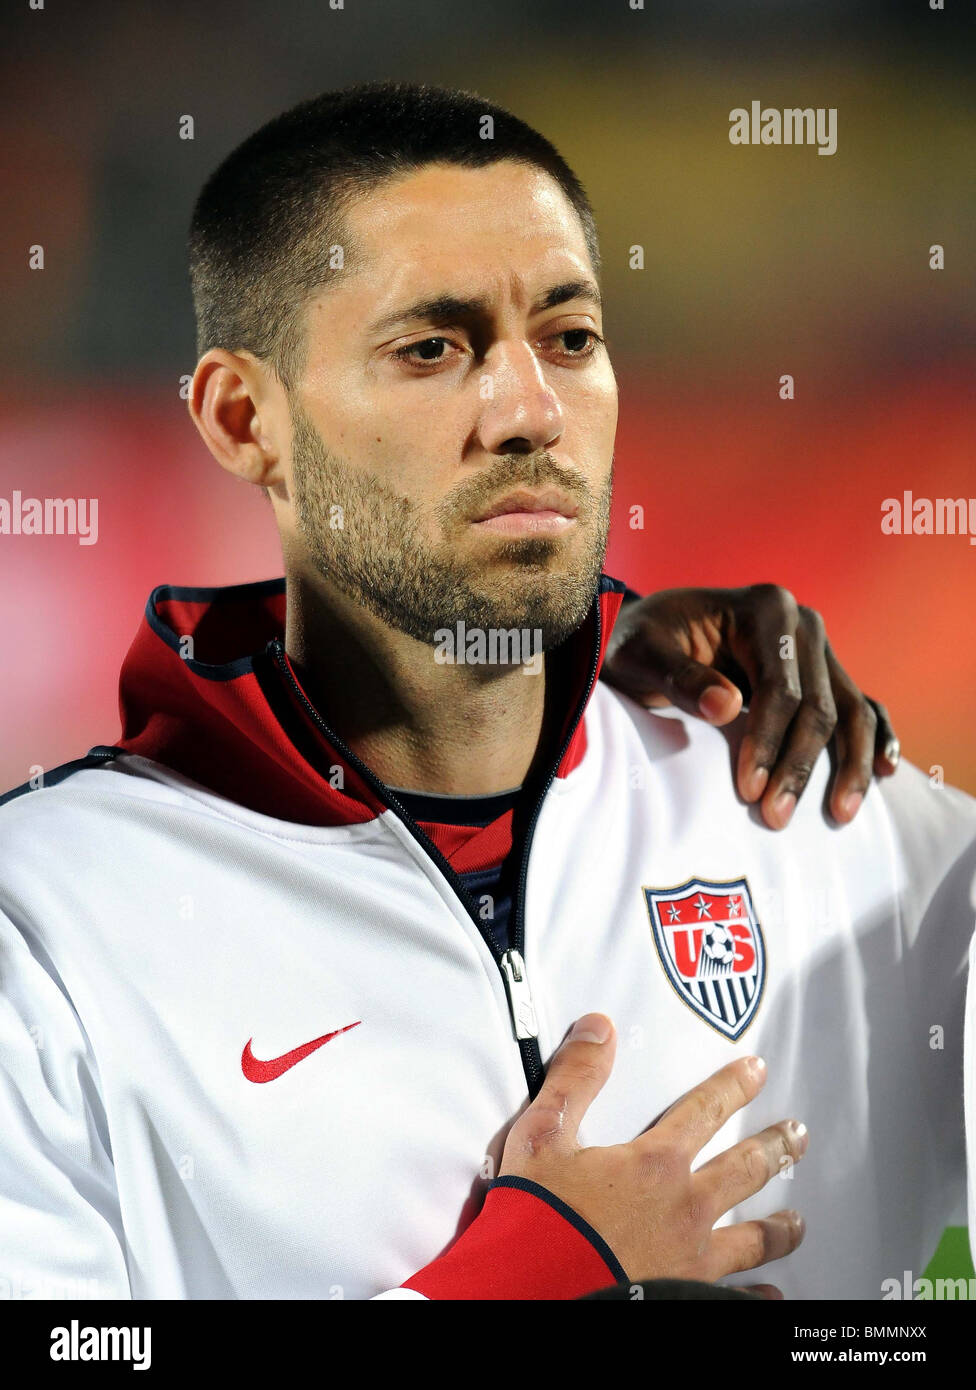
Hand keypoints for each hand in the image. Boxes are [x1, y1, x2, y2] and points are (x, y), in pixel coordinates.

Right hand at [499, 1013, 806, 1288]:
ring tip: (795, 1220)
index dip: (732, 1086)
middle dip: (774, 1147)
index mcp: (654, 1163)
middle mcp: (684, 1208)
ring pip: (752, 1238)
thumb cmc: (538, 1218)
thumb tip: (598, 1029)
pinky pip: (735, 1296)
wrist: (534, 1288)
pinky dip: (755, 1294)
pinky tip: (770, 1293)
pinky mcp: (685, 1297)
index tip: (755, 1071)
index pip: (704, 1110)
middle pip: (744, 1169)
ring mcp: (690, 1258)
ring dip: (777, 1227)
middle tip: (796, 1136)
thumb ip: (574, 1077)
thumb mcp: (542, 1134)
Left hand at [601, 584, 899, 828]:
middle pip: (818, 705)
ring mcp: (818, 649)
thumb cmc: (640, 644)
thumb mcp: (641, 655)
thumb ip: (679, 677)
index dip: (768, 741)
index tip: (748, 790)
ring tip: (839, 816)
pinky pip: (860, 707)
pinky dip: (876, 740)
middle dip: (799, 766)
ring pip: (850, 711)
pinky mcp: (822, 674)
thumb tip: (727, 706)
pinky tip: (886, 773)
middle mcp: (802, 623)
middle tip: (776, 817)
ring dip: (849, 766)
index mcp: (766, 607)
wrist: (648, 636)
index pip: (780, 687)